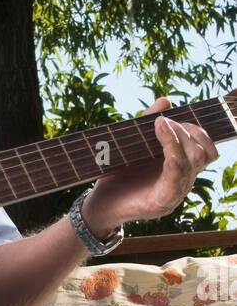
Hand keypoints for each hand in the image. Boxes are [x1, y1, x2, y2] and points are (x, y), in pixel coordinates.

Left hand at [82, 95, 217, 238]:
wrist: (98, 204)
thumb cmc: (117, 175)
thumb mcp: (134, 145)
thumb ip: (149, 124)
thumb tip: (165, 100)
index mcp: (181, 170)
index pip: (206, 149)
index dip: (196, 130)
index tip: (170, 118)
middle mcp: (182, 183)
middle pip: (203, 153)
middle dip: (185, 131)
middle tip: (161, 122)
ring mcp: (173, 195)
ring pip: (194, 162)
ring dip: (178, 138)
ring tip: (159, 126)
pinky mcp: (160, 203)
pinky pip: (176, 176)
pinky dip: (172, 153)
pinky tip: (159, 138)